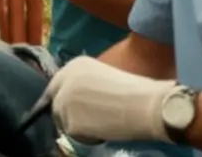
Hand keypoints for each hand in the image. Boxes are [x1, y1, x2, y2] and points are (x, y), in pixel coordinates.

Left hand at [46, 56, 175, 143]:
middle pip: (56, 104)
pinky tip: (105, 130)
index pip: (58, 85)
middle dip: (68, 115)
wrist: (144, 104)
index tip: (70, 109)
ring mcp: (64, 100)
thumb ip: (87, 85)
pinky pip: (74, 135)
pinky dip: (88, 137)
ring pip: (64, 121)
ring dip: (80, 126)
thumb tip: (79, 102)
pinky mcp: (69, 121)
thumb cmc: (135, 90)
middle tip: (89, 122)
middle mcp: (64, 80)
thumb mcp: (105, 76)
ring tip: (104, 123)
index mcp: (75, 65)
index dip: (64, 99)